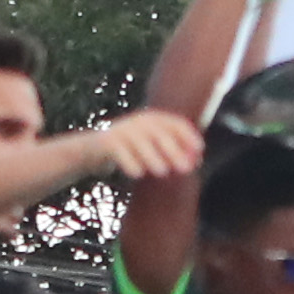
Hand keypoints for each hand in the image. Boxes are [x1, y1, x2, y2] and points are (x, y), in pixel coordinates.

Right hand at [83, 107, 200, 185]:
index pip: (175, 123)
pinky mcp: (107, 141)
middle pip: (159, 133)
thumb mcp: (151, 147)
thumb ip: (173, 152)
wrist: (93, 149)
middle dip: (174, 150)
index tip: (200, 150)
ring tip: (162, 172)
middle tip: (185, 168)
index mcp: (153, 119)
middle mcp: (138, 121)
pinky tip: (137, 174)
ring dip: (152, 157)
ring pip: (140, 143)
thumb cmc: (130, 151)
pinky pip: (120, 152)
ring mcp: (122, 129)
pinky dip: (129, 163)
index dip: (189, 136)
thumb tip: (196, 162)